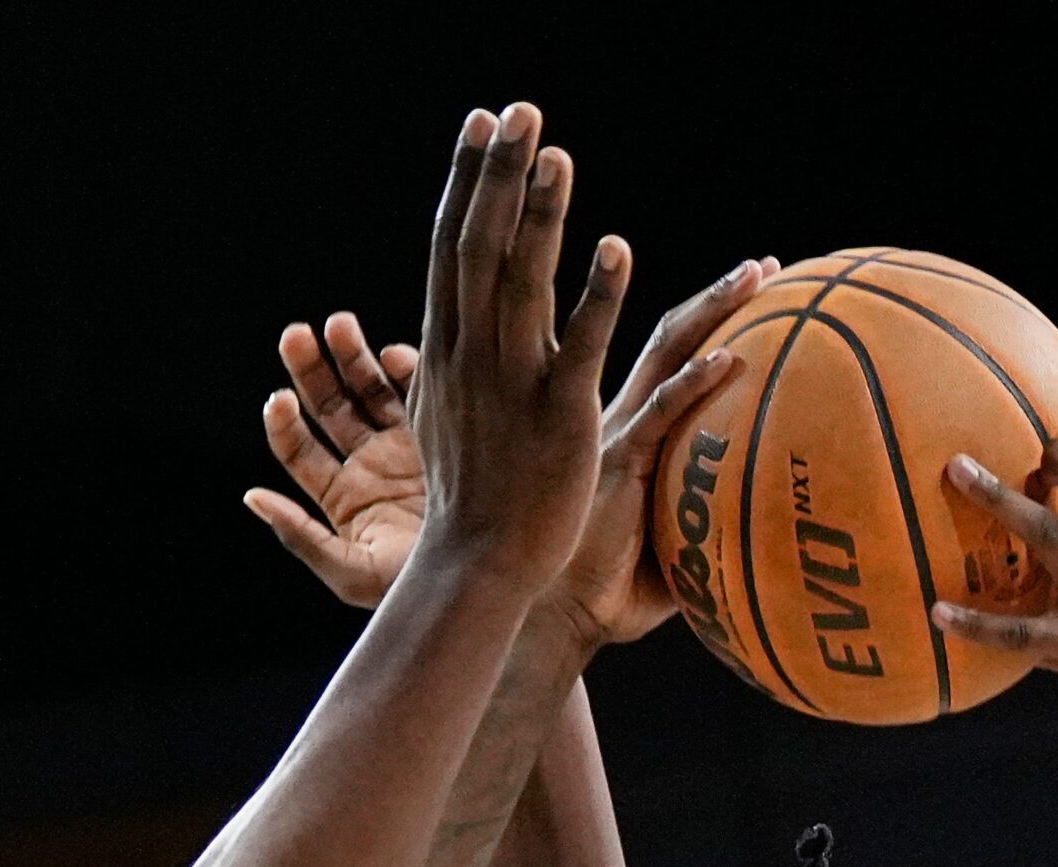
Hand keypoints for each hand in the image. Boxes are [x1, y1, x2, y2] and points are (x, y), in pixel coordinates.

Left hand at [244, 313, 422, 607]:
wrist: (492, 574)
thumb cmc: (420, 588)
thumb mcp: (352, 572)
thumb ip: (302, 537)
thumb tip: (252, 496)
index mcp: (342, 497)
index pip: (298, 449)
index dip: (284, 422)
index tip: (280, 400)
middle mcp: (370, 464)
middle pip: (327, 405)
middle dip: (309, 369)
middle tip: (296, 335)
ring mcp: (406, 442)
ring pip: (368, 386)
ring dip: (351, 353)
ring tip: (339, 324)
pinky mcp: (445, 427)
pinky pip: (417, 386)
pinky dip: (405, 365)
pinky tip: (394, 355)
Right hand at [406, 103, 627, 596]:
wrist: (477, 566)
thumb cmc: (470, 501)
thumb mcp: (444, 418)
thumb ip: (450, 365)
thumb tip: (441, 333)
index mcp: (446, 351)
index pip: (450, 248)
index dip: (466, 183)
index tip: (482, 126)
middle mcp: (472, 356)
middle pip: (480, 247)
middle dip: (498, 175)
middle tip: (519, 110)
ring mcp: (512, 384)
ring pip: (523, 284)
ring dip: (541, 216)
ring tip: (557, 153)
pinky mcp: (559, 417)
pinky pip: (580, 348)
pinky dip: (596, 296)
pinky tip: (616, 248)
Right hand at [542, 257, 779, 650]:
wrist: (553, 618)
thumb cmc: (607, 593)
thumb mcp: (671, 551)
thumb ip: (709, 527)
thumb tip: (771, 536)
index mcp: (626, 431)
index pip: (668, 359)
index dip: (708, 320)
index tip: (755, 290)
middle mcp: (619, 419)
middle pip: (672, 337)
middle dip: (720, 296)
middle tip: (767, 266)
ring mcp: (616, 434)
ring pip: (669, 352)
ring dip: (713, 309)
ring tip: (757, 274)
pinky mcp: (617, 461)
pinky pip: (663, 413)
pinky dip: (697, 383)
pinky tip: (732, 358)